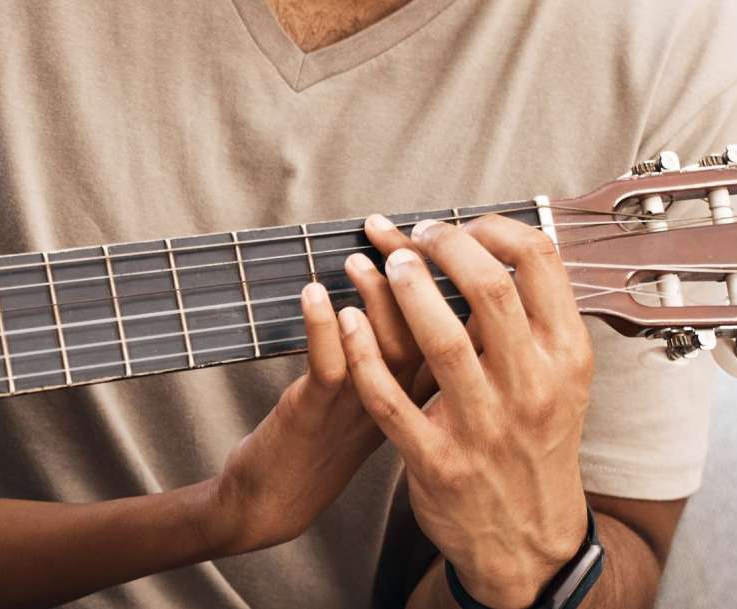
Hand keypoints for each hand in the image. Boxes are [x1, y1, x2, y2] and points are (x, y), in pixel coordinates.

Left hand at [204, 222, 430, 552]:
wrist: (274, 505)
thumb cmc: (324, 443)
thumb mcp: (380, 402)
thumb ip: (401, 356)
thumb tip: (404, 286)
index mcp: (425, 400)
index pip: (461, 335)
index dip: (458, 284)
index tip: (447, 240)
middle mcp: (405, 407)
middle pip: (432, 332)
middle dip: (418, 275)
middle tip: (400, 231)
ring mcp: (362, 412)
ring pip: (389, 349)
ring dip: (373, 295)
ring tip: (358, 257)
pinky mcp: (318, 417)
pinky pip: (332, 368)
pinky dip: (323, 327)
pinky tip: (315, 294)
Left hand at [339, 216, 593, 607]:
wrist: (529, 540)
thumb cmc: (537, 446)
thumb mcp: (562, 383)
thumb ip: (536, 322)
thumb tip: (498, 247)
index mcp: (566, 358)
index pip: (541, 264)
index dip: (494, 228)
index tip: (461, 225)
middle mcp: (531, 388)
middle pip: (490, 290)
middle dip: (443, 247)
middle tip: (413, 237)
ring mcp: (484, 426)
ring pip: (441, 340)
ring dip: (403, 290)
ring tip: (379, 261)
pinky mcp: (437, 460)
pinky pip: (391, 399)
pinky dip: (362, 354)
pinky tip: (344, 319)